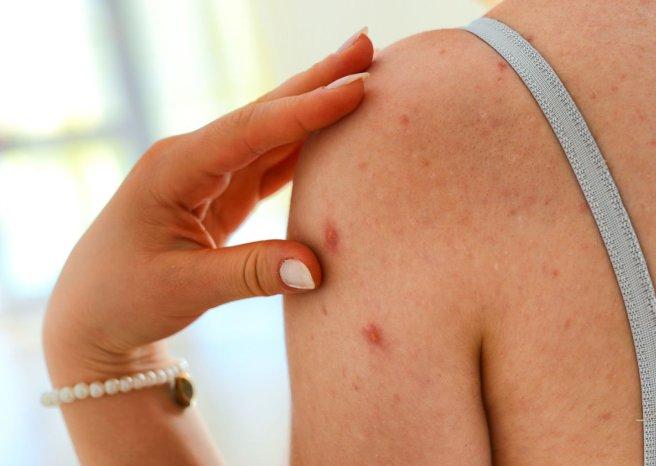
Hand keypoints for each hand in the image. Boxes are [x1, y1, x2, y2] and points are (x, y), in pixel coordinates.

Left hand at [43, 30, 372, 380]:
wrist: (92, 317)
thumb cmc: (123, 299)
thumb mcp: (183, 288)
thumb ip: (251, 274)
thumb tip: (317, 267)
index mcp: (175, 169)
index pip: (251, 130)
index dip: (306, 110)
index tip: (356, 88)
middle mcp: (193, 159)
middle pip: (264, 112)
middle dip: (316, 80)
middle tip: (365, 46)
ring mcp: (208, 174)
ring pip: (272, 132)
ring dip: (315, 105)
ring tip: (359, 77)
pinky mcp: (222, 194)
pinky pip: (271, 163)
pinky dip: (305, 144)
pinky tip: (333, 130)